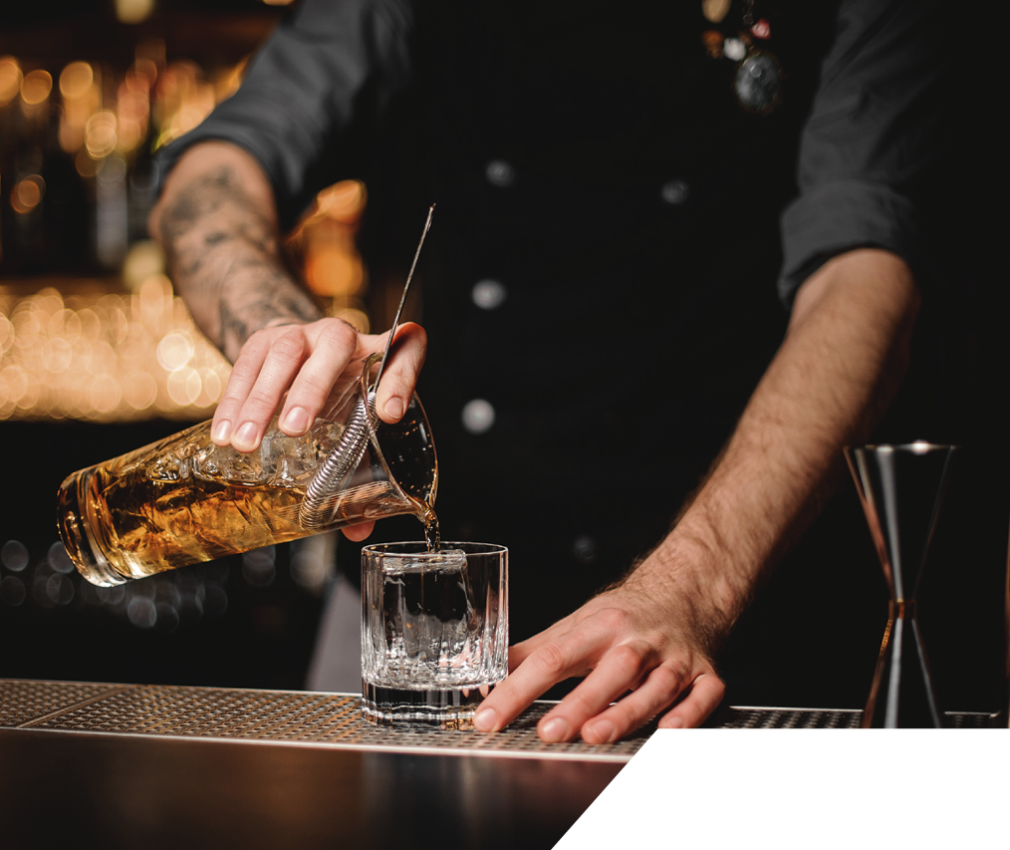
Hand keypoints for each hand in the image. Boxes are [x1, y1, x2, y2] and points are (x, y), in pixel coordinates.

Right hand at [210, 318, 425, 539]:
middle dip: (314, 387)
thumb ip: (363, 470)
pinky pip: (247, 363)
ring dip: (263, 398)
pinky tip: (224, 432)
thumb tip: (359, 529)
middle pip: (335, 345)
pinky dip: (234, 401)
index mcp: (379, 354)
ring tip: (248, 442)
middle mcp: (344, 335)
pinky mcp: (265, 338)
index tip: (391, 414)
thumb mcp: (357, 424)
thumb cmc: (339, 394)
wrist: (301, 350)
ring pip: (285, 352)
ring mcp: (303, 332)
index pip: (406, 349)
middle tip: (295, 429)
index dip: (401, 378)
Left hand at [472, 580, 725, 740]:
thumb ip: (530, 654)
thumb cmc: (622, 616)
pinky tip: (670, 731)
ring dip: (626, 711)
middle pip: (610, 671)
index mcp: (599, 627)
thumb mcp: (575, 626)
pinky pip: (703, 695)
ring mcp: (674, 659)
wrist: (686, 590)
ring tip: (596, 735)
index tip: (490, 716)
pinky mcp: (705, 674)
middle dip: (580, 702)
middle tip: (549, 731)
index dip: (518, 688)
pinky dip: (689, 714)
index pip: (552, 657)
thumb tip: (482, 676)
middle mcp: (637, 642)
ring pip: (654, 686)